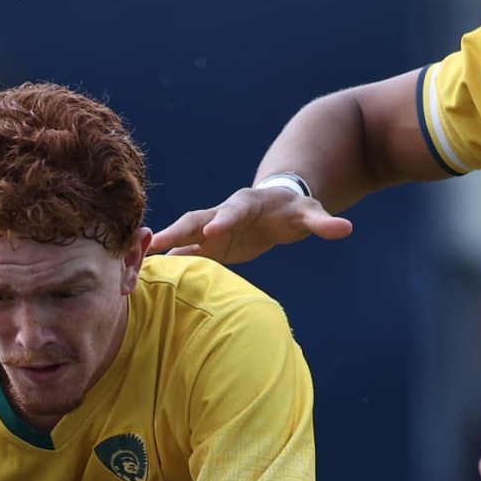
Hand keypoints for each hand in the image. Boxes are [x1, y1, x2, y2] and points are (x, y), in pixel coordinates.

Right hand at [148, 181, 353, 264]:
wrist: (277, 206)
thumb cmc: (294, 210)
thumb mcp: (310, 215)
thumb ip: (323, 223)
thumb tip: (346, 228)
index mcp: (247, 204)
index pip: (233, 210)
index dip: (223, 220)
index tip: (212, 232)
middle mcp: (223, 214)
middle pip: (196, 220)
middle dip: (176, 230)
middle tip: (154, 242)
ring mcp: (211, 230)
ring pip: (182, 236)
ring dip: (162, 246)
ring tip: (135, 260)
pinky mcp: (207, 246)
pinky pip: (182, 254)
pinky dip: (165, 263)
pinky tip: (143, 276)